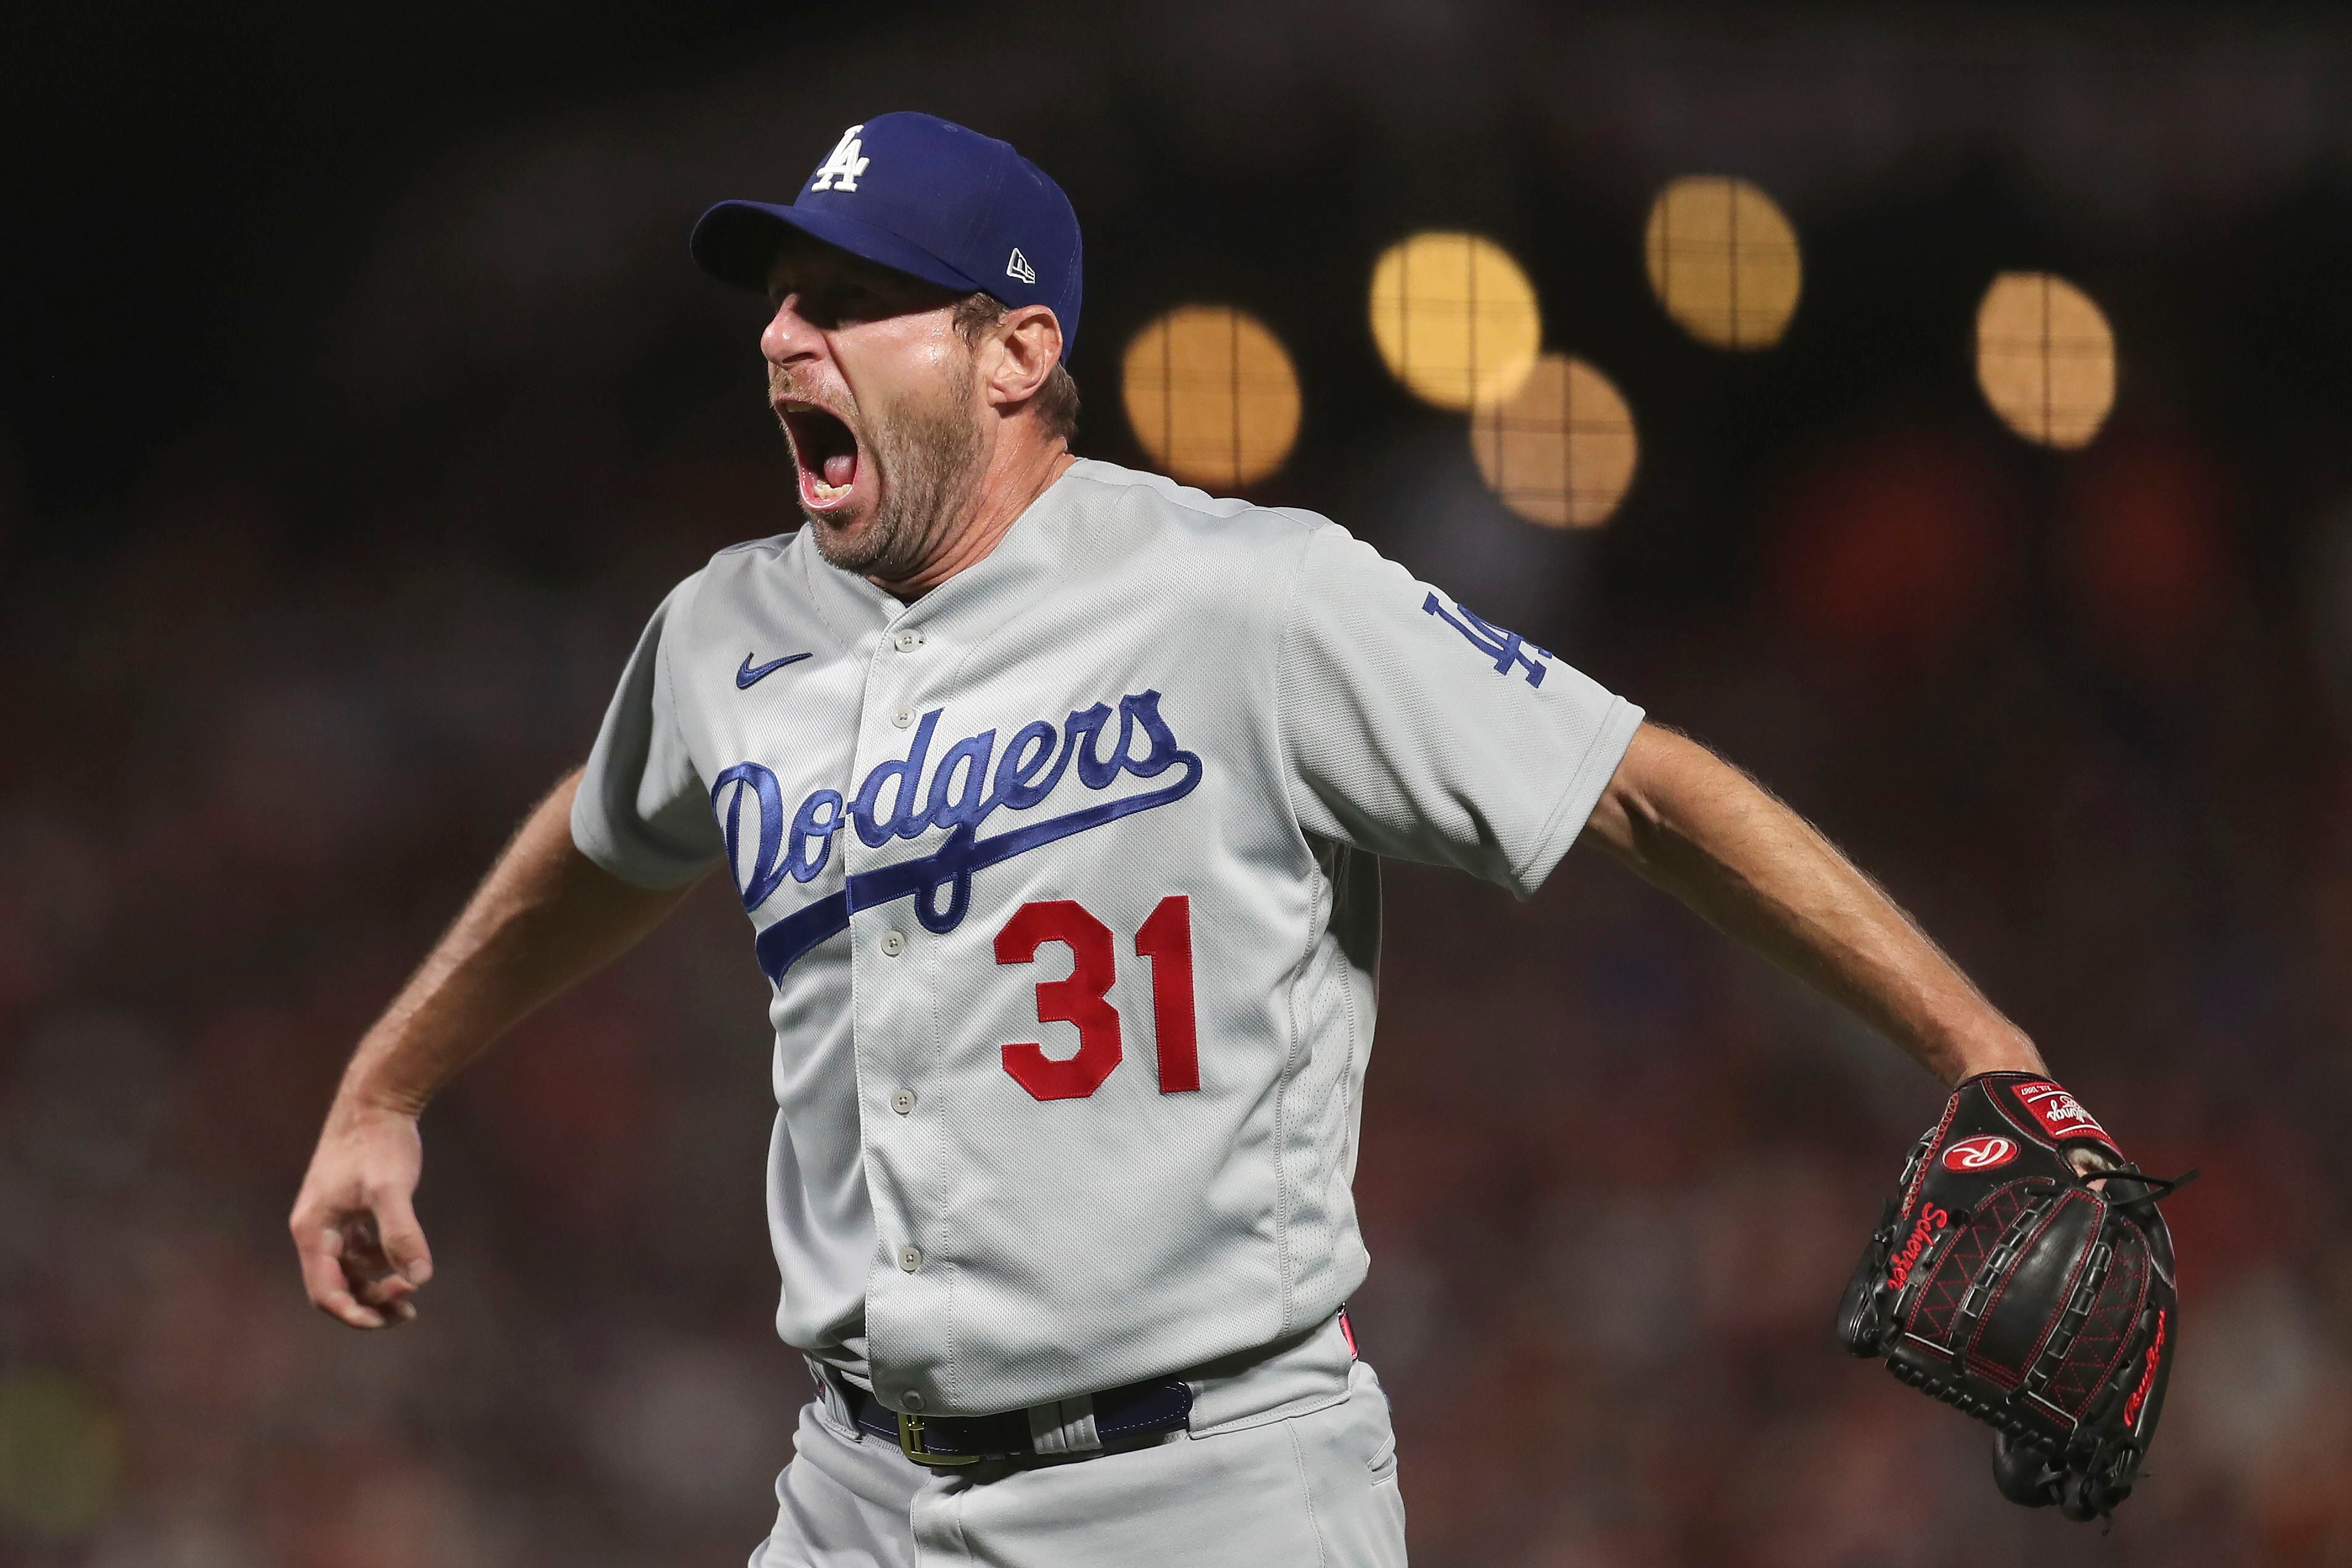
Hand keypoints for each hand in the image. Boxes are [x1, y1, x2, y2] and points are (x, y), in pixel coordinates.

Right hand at [288, 1102, 432, 1327]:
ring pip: (350, 1271)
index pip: (326, 1292)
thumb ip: (402, 1234)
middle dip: (370, 1303)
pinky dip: (381, 1264)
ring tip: (412, 1294)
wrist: (377, 1101)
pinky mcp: (350, 1212)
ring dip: (377, 1287)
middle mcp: (317, 1231)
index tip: (388, 1320)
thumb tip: (420, 1279)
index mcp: (314, 1231)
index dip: (355, 1313)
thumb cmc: (379, 1142)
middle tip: (409, 1312)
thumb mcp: (391, 1189)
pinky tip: (407, 1266)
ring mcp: (333, 1222)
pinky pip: (361, 1252)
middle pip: (337, 1287)